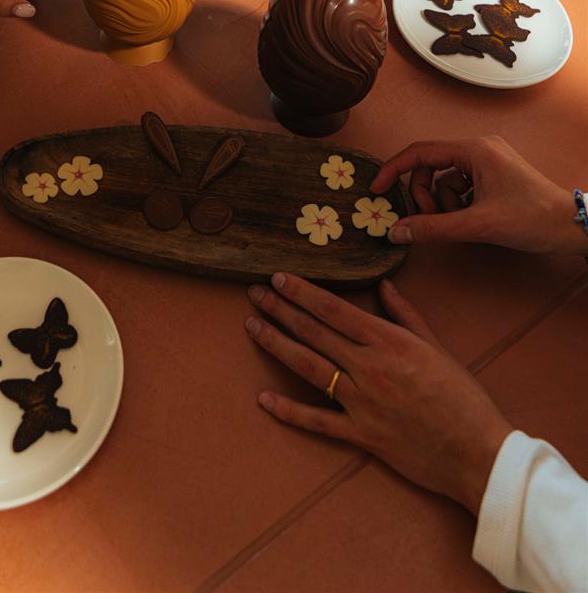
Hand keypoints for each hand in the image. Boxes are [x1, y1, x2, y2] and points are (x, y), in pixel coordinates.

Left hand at [246, 274, 511, 513]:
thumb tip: (383, 285)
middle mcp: (369, 367)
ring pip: (309, 367)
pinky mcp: (360, 434)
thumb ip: (406, 315)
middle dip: (280, 309)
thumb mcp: (437, 347)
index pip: (335, 309)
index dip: (302, 292)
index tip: (279, 277)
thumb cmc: (463, 397)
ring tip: (252, 326)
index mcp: (389, 341)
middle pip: (314, 332)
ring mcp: (361, 402)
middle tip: (253, 292)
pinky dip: (289, 411)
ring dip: (277, 344)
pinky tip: (264, 398)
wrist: (477, 452)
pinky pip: (317, 421)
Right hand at [371, 136, 586, 255]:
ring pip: (446, 180)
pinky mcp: (494, 174)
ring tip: (462, 223)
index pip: (420, 152)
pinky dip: (459, 204)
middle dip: (425, 195)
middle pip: (431, 166)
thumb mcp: (478, 225)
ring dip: (445, 203)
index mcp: (474, 149)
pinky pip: (461, 186)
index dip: (394, 169)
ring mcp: (488, 160)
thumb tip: (397, 232)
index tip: (376, 189)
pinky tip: (474, 219)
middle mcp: (479, 148)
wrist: (573, 226)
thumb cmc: (532, 219)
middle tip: (431, 220)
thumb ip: (433, 228)